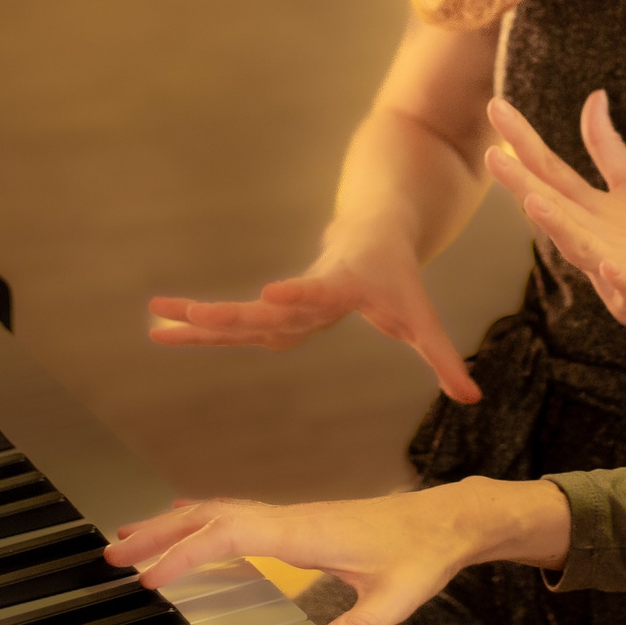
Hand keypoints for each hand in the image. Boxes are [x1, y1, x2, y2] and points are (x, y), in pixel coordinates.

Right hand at [102, 477, 568, 624]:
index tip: (150, 576)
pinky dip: (199, 521)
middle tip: (112, 554)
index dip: (187, 552)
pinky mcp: (297, 523)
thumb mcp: (400, 596)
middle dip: (160, 533)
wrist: (447, 519)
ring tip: (126, 540)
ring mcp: (293, 517)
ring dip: (172, 524)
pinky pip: (236, 517)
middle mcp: (293, 518)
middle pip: (212, 516)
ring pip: (220, 512)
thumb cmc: (422, 553)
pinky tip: (182, 525)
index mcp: (308, 531)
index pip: (232, 534)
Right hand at [147, 236, 482, 402]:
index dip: (298, 293)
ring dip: (197, 318)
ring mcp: (284, 299)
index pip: (319, 291)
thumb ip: (443, 356)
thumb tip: (472, 397)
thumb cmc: (398, 278)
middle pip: (263, 307)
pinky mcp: (272, 304)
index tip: (271, 291)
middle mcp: (306, 293)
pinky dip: (198, 324)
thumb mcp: (422, 317)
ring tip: (153, 320)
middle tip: (187, 314)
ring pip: (238, 312)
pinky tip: (160, 327)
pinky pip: (232, 318)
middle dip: (225, 313)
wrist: (372, 227)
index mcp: (343, 287)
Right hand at [483, 91, 625, 331]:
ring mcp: (616, 275)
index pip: (549, 171)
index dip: (523, 139)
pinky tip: (613, 267)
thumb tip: (594, 96)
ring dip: (558, 228)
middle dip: (522, 184)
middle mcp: (594, 242)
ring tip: (536, 203)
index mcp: (590, 212)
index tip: (496, 105)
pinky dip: (620, 283)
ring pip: (581, 250)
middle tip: (494, 155)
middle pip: (554, 208)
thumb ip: (606, 146)